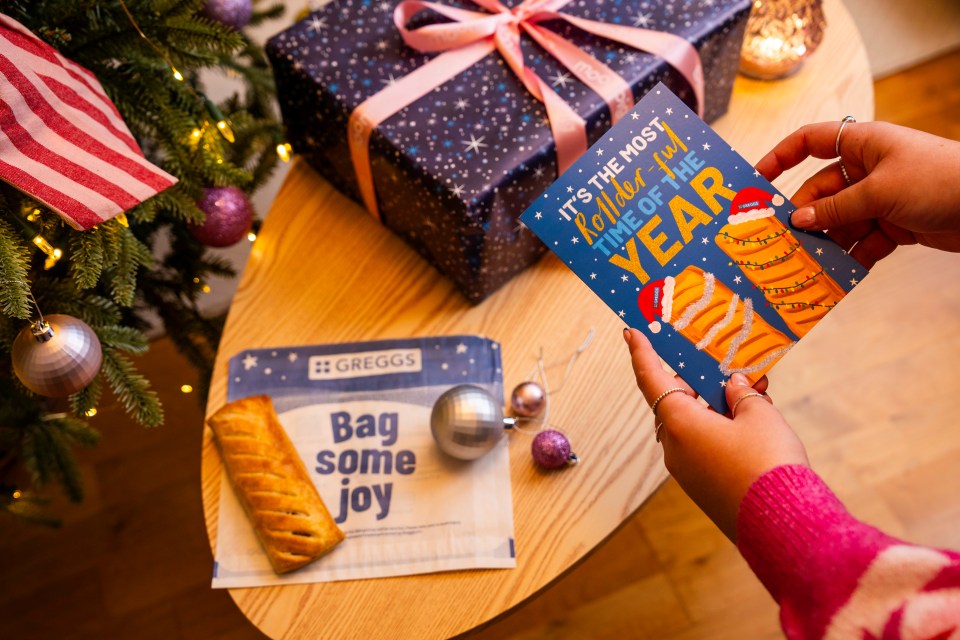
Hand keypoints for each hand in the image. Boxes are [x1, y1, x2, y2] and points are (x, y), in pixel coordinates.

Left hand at [624, 328, 808, 541]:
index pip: (651, 378)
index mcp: (679, 422)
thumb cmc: (767, 462)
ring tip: (753, 392)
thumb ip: (743, 394)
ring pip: (694, 425)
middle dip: (699, 381)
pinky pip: (704, 446)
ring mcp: (687, 470)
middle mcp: (675, 446)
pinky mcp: (703, 487)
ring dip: (716, 406)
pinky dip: (722, 429)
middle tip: (724, 364)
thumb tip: (733, 386)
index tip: (631, 331)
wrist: (782, 525)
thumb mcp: (760, 415)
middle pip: (676, 401)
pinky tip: (753, 422)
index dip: (641, 352)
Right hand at [755, 121, 959, 267]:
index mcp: (862, 144)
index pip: (810, 142)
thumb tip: (797, 221)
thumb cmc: (937, 179)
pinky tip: (839, 274)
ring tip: (808, 264)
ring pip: (840, 221)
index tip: (758, 181)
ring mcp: (881, 197)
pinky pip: (862, 241)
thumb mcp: (879, 192)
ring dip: (826, 242)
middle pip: (821, 192)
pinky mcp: (895, 224)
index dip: (781, 157)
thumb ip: (836, 209)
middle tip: (783, 241)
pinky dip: (851, 256)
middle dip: (805, 217)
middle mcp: (868, 168)